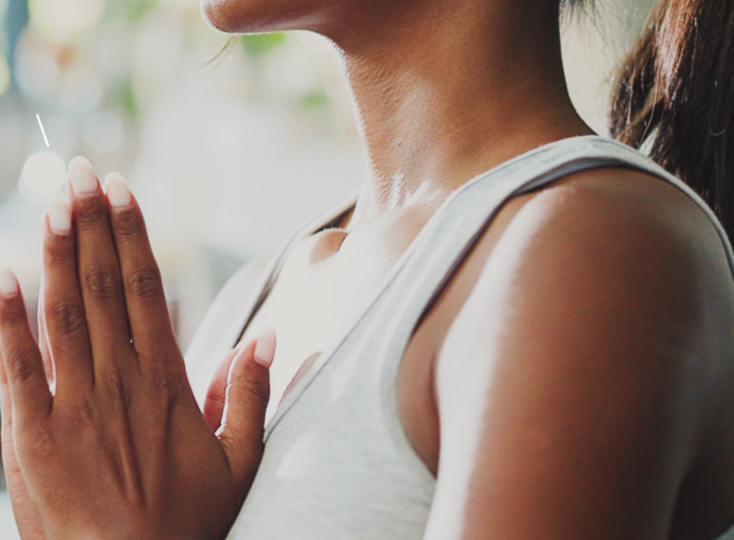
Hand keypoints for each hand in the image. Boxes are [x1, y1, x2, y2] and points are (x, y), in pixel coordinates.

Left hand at [0, 157, 274, 539]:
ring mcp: (72, 405)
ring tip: (51, 201)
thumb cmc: (188, 522)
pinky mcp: (30, 435)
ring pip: (63, 313)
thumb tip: (268, 338)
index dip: (135, 236)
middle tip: (82, 171)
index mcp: (167, 383)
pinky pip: (15, 368)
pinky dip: (5, 321)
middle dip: (92, 225)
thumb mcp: (239, 460)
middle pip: (105, 287)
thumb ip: (252, 394)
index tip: (125, 191)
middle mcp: (119, 382)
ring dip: (56, 253)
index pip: (149, 290)